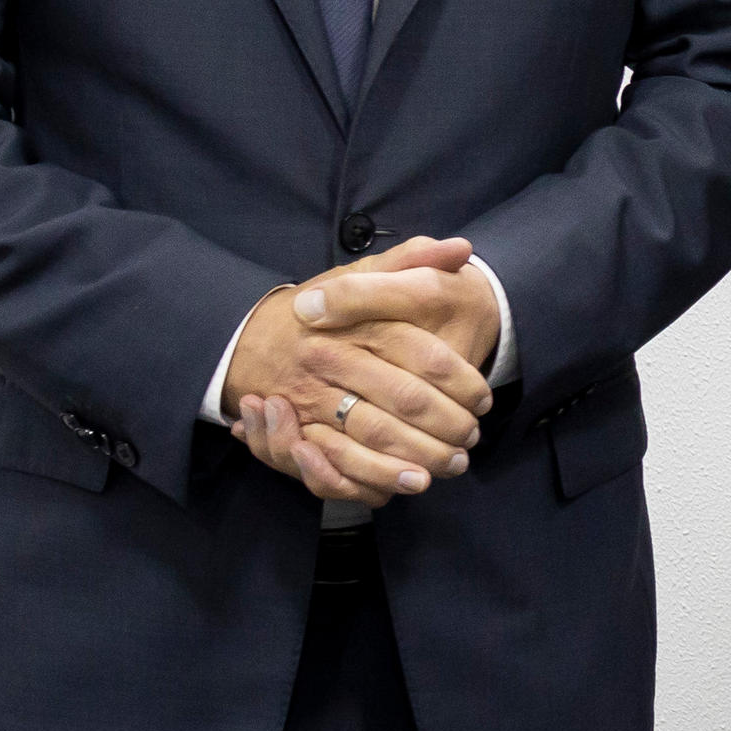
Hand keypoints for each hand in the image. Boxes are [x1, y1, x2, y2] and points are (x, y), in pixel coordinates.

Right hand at [225, 238, 495, 504]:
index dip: (462, 381)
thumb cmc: (317, 311)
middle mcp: (334, 361)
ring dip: (421, 455)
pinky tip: (411, 482)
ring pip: (376, 435)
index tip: (483, 398)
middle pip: (405, 399)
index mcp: (357, 324)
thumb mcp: (358, 276)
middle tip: (472, 436)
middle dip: (448, 424)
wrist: (247, 341)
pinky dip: (378, 477)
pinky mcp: (298, 432)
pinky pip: (340, 464)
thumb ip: (410, 260)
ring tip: (453, 464)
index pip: (424, 355)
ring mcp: (312, 399)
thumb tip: (460, 248)